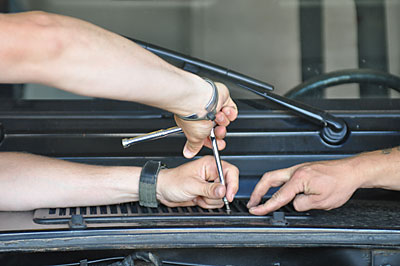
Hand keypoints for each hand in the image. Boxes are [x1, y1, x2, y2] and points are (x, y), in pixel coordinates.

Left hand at [156, 156, 238, 207]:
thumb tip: (223, 190)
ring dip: (209, 200)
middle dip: (216, 195)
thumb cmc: (172, 182)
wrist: (162, 190)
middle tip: (204, 194)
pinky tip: (197, 199)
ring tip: (197, 195)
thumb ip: (209, 189)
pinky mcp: (207, 193)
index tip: (228, 195)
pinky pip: (215, 202)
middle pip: (227, 187)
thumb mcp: (192, 185)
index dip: (232, 184)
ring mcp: (210, 184)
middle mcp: (212, 173)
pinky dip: (206, 204)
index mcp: (210, 164)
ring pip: (221, 197)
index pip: (231, 172)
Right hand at [175, 82, 237, 158]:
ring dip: (223, 121)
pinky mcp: (223, 99)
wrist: (200, 101)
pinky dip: (230, 113)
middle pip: (218, 129)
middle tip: (218, 131)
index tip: (217, 145)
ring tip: (217, 117)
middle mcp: (204, 115)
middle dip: (220, 133)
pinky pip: (232, 110)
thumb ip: (193, 146)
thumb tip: (188, 153)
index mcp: (195, 123)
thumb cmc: (194, 116)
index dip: (213, 141)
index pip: (207, 136)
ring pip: (225, 121)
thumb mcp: (194, 137)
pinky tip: (223, 110)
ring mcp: (214, 107)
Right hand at [246, 157, 362, 214]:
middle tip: (252, 202)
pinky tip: (277, 190)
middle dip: (257, 191)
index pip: (278, 196)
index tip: (256, 210)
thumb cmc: (340, 183)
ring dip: (265, 186)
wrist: (351, 172)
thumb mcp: (321, 202)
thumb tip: (293, 204)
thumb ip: (302, 204)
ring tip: (261, 197)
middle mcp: (296, 171)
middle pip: (268, 179)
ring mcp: (298, 168)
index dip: (265, 205)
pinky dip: (276, 184)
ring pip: (274, 176)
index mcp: (299, 178)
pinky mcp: (302, 169)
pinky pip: (283, 176)